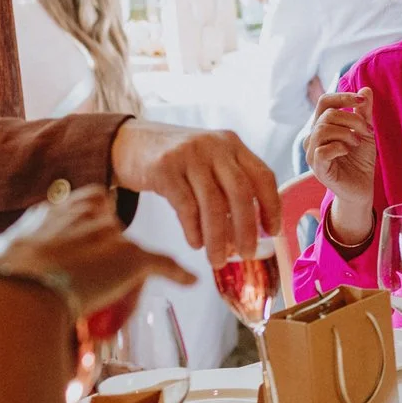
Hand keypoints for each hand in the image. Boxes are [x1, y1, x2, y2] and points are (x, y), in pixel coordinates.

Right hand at [0, 187, 191, 314]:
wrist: (16, 294)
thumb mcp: (1, 255)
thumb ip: (11, 255)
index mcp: (55, 208)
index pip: (85, 208)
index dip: (88, 230)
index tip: (86, 244)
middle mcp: (88, 213)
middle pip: (111, 228)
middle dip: (105, 250)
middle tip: (89, 275)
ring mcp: (112, 233)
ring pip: (130, 250)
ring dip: (125, 269)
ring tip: (111, 288)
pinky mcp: (132, 257)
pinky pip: (164, 264)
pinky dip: (178, 274)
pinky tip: (191, 280)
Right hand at [109, 120, 281, 264]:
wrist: (128, 143)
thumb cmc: (177, 161)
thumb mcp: (209, 161)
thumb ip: (229, 185)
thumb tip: (250, 232)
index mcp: (233, 144)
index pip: (263, 175)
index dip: (271, 206)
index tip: (272, 231)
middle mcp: (214, 146)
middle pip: (240, 192)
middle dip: (247, 228)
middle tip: (247, 254)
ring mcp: (189, 155)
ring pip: (212, 203)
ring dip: (218, 237)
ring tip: (218, 260)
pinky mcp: (163, 168)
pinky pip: (185, 206)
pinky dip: (193, 229)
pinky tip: (196, 244)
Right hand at [305, 88, 377, 244]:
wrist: (362, 187)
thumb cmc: (360, 160)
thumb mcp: (365, 132)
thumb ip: (363, 112)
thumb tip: (366, 89)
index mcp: (322, 126)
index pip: (325, 101)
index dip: (343, 96)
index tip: (362, 101)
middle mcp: (313, 137)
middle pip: (327, 115)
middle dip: (352, 119)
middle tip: (367, 131)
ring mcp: (312, 153)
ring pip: (323, 130)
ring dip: (347, 133)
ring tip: (357, 143)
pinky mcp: (317, 168)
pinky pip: (323, 150)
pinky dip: (339, 146)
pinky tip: (347, 151)